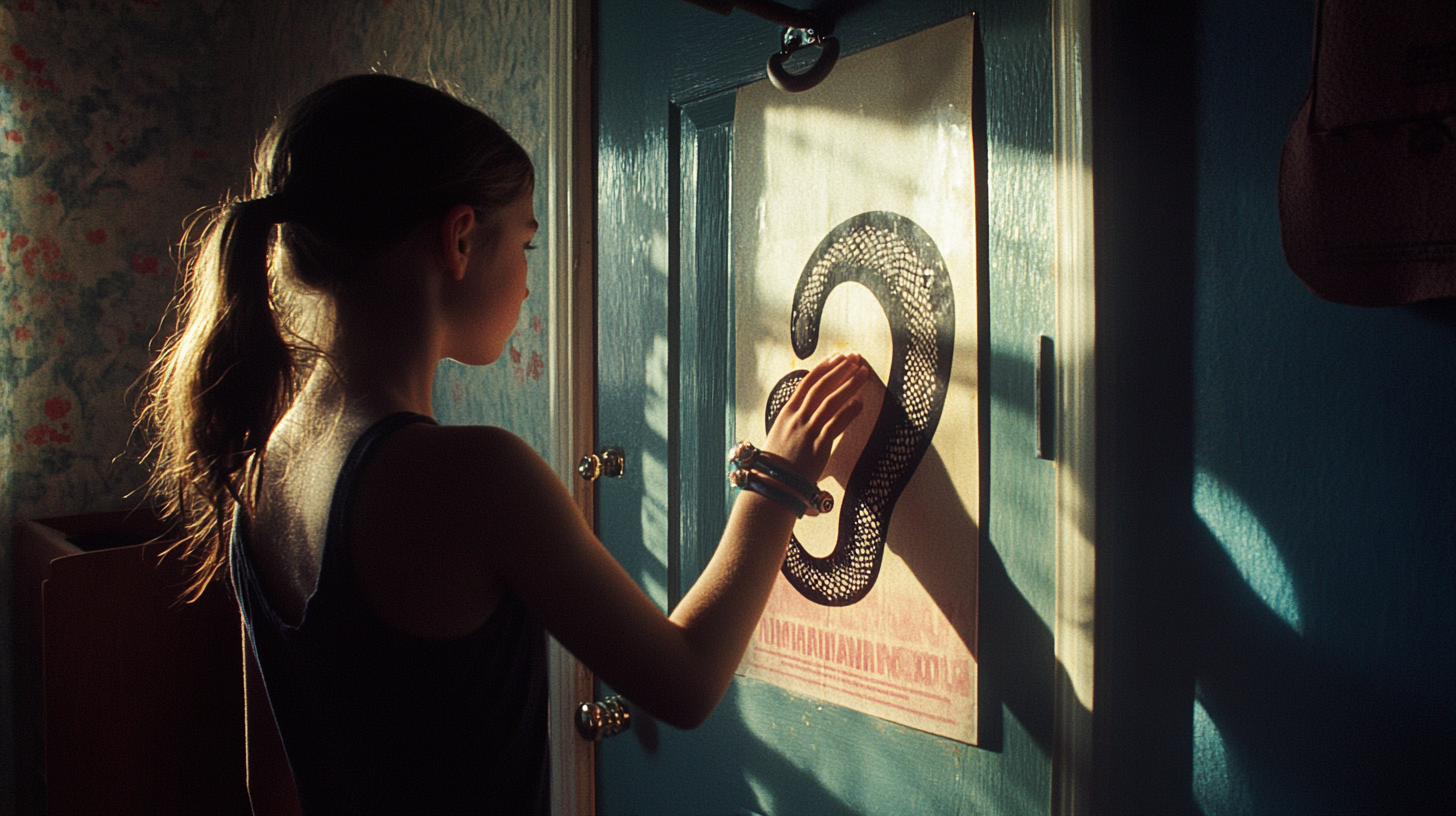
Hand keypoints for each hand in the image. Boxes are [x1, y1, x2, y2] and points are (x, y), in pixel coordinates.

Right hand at [762, 353, 869, 484]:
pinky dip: (849, 412)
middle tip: (856, 359)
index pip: (807, 382)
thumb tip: (808, 410)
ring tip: (863, 374)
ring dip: (849, 385)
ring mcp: (807, 430)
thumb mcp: (780, 434)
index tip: (838, 357)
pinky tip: (860, 403)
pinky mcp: (818, 445)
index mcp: (786, 412)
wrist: (772, 484)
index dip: (825, 367)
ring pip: (831, 401)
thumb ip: (794, 421)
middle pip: (822, 386)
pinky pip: (836, 424)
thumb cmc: (776, 463)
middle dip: (841, 370)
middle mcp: (797, 417)